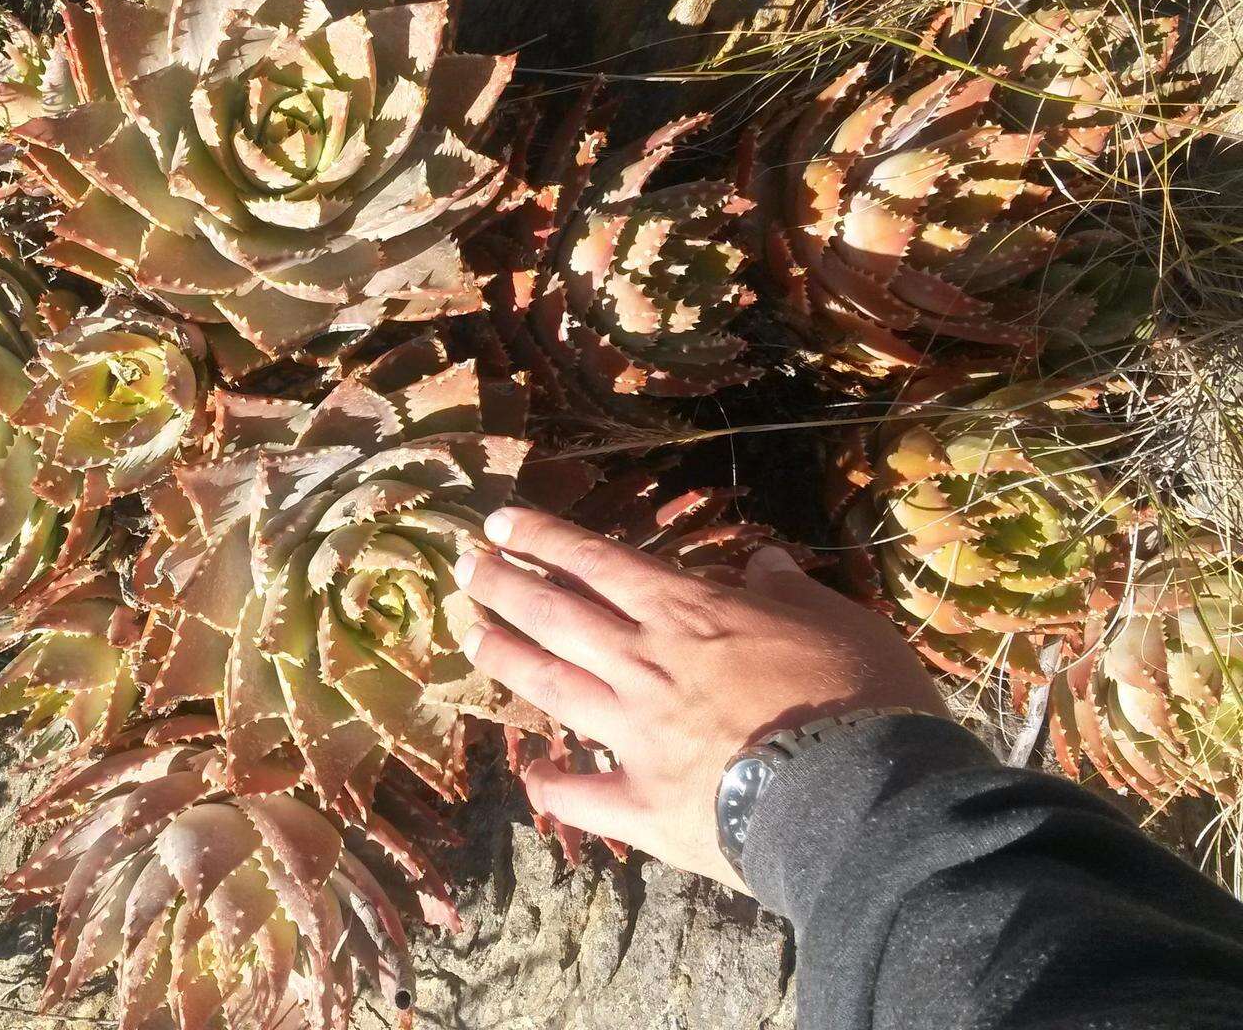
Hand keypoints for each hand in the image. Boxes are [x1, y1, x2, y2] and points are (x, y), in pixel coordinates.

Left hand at [453, 505, 946, 890]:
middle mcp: (645, 665)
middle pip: (556, 615)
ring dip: (507, 658)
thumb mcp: (839, 621)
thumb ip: (790, 593)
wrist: (857, 794)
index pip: (599, 562)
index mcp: (688, 615)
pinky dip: (553, 785)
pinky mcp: (641, 803)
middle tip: (466, 568)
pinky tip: (532, 777)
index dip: (545, 538)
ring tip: (471, 635)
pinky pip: (581, 793)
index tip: (500, 523)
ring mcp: (634, 735)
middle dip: (505, 585)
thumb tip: (761, 561)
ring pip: (551, 686)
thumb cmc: (859, 697)